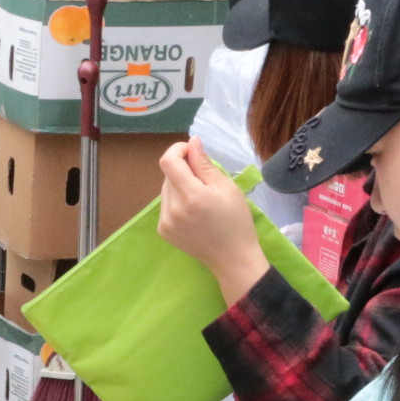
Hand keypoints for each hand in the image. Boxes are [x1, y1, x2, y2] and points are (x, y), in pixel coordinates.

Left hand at [156, 139, 265, 303]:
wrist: (233, 258)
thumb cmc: (236, 221)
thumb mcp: (226, 187)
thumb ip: (204, 164)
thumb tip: (192, 142)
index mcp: (191, 196)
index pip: (168, 161)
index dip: (178, 149)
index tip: (192, 151)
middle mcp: (172, 209)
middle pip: (168, 174)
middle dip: (183, 169)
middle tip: (205, 179)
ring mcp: (165, 222)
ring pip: (166, 189)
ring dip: (180, 185)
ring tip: (201, 197)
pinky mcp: (164, 231)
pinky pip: (165, 204)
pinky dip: (177, 200)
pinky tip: (193, 211)